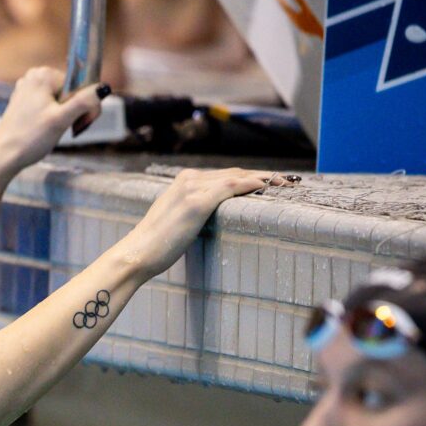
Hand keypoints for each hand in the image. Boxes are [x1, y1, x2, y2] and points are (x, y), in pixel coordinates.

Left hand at [0, 67, 102, 171]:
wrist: (4, 156)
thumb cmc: (30, 138)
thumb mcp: (62, 120)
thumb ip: (84, 102)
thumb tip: (103, 88)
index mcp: (44, 74)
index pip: (80, 84)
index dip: (86, 105)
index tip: (82, 123)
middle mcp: (34, 76)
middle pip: (71, 91)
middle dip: (75, 111)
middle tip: (69, 129)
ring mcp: (27, 89)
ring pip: (61, 100)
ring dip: (66, 116)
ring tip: (54, 130)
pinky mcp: (24, 102)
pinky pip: (49, 105)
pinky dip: (54, 117)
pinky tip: (45, 129)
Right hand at [125, 168, 293, 277]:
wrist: (137, 253)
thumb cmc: (155, 244)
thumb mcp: (176, 220)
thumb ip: (193, 211)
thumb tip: (213, 219)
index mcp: (182, 181)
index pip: (224, 174)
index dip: (250, 176)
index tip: (272, 183)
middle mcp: (188, 179)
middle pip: (234, 172)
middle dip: (263, 175)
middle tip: (288, 182)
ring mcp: (192, 189)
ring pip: (236, 176)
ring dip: (264, 178)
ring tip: (287, 184)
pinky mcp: (197, 203)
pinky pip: (232, 187)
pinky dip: (252, 184)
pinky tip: (268, 186)